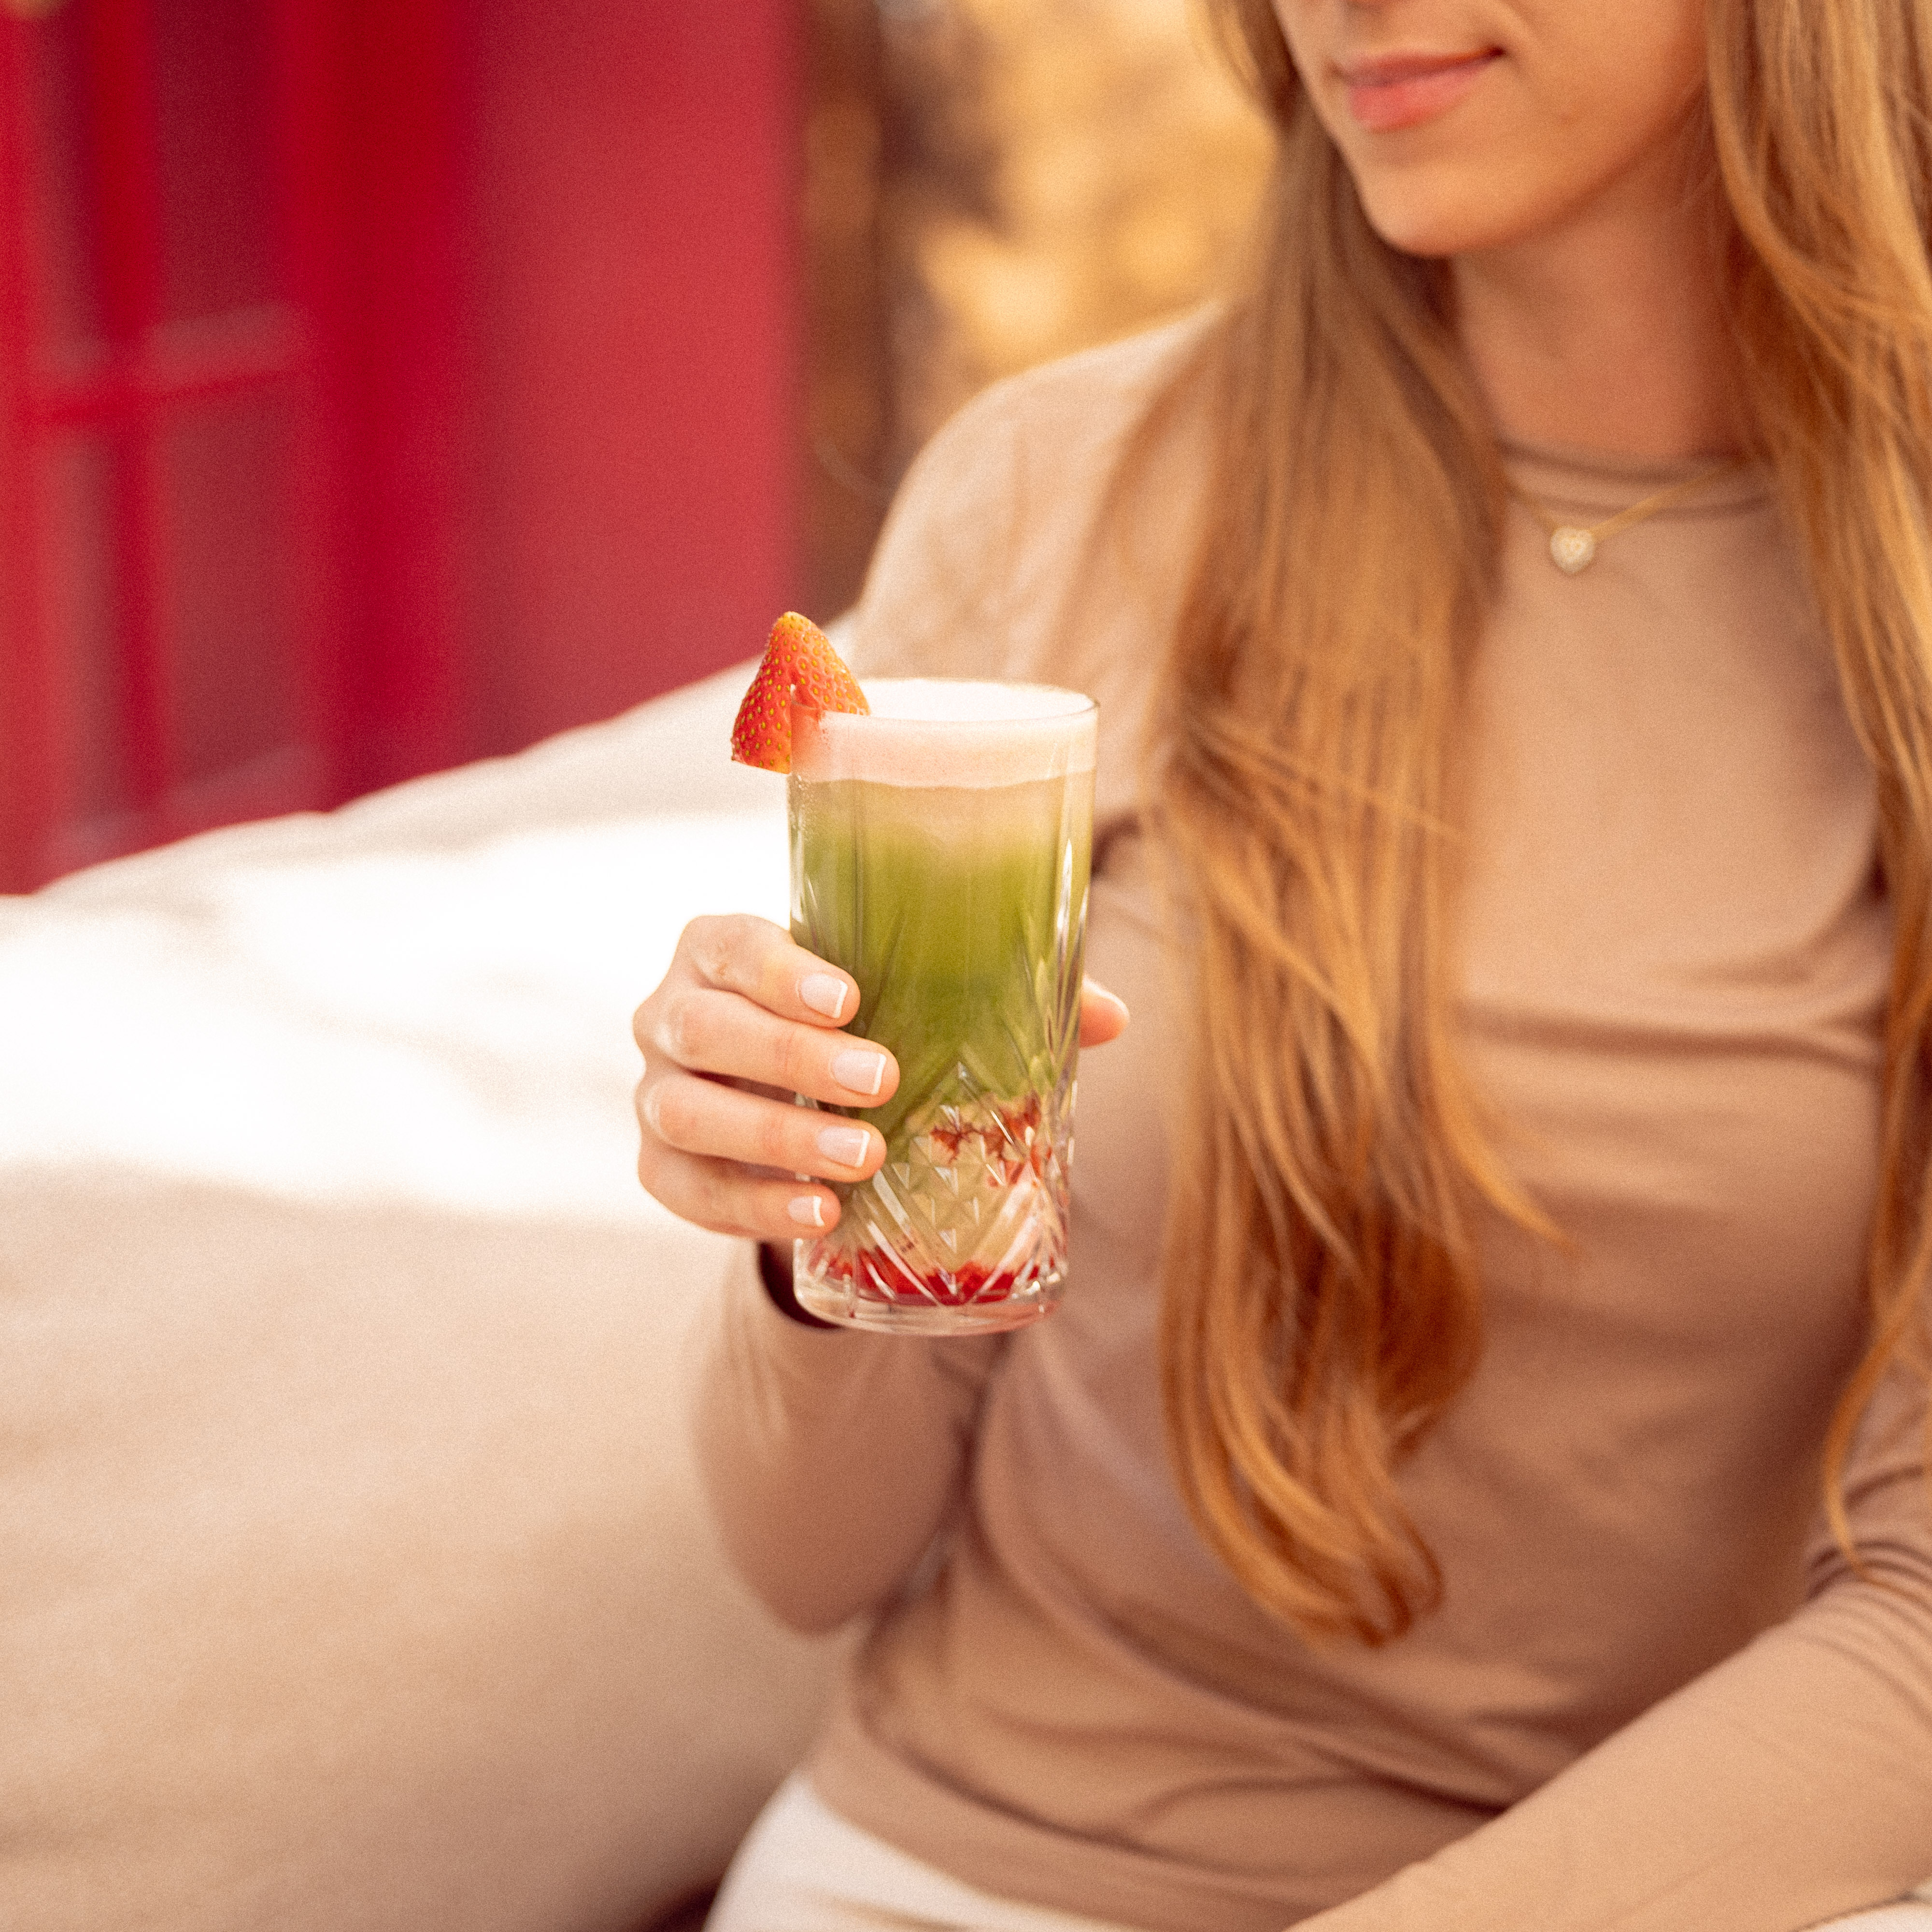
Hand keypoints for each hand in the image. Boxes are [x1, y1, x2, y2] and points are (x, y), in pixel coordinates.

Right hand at [632, 913, 1128, 1241]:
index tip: (851, 995)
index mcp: (722, 949)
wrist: (793, 1099)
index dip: (780, 970)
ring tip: (861, 1162)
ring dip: (775, 1140)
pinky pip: (685, 1192)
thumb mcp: (912, 999)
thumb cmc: (860, 1025)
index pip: (732, 945)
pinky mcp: (661, 1168)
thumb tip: (1112, 1016)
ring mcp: (656, 1093)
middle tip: (881, 1083)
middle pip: (705, 1028)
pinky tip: (817, 1218)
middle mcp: (670, 1012)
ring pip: (686, 1113)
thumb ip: (999, 995)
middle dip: (791, 1058)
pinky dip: (749, 1207)